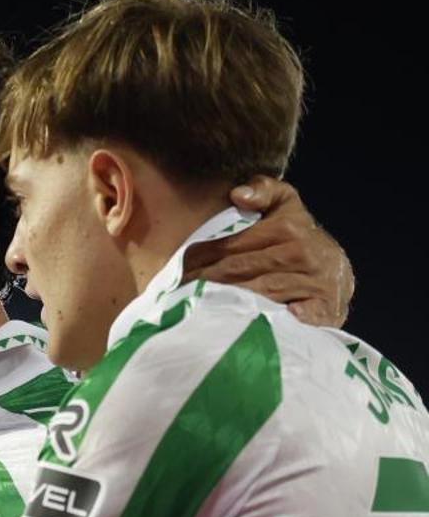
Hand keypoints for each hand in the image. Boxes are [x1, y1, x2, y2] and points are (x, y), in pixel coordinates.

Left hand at [183, 176, 353, 326]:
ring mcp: (315, 283)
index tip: (179, 269)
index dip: (201, 257)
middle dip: (204, 281)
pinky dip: (262, 322)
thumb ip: (264, 192)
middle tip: (179, 291)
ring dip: (223, 301)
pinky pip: (284, 319)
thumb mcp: (285, 207)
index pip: (231, 245)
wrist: (337, 275)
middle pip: (238, 271)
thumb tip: (237, 195)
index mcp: (289, 227)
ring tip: (195, 307)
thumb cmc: (298, 240)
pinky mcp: (323, 311)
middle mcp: (302, 254)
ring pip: (255, 294)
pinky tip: (237, 325)